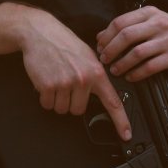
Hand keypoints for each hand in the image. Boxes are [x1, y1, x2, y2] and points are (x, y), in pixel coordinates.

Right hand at [20, 10, 131, 140]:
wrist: (40, 33)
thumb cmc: (63, 43)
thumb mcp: (88, 56)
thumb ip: (95, 75)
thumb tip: (101, 93)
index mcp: (97, 73)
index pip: (113, 102)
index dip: (121, 121)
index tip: (126, 134)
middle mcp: (83, 79)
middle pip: (78, 110)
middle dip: (71, 101)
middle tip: (67, 85)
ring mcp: (66, 83)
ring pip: (62, 109)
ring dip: (57, 100)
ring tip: (56, 80)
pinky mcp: (49, 86)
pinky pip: (47, 104)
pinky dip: (45, 97)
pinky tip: (46, 81)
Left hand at [96, 6, 167, 80]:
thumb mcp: (152, 21)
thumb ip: (129, 26)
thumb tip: (102, 36)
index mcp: (149, 13)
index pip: (121, 22)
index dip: (107, 36)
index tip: (100, 46)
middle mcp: (159, 24)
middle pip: (127, 36)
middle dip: (111, 50)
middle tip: (104, 59)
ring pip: (137, 52)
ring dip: (122, 63)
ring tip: (115, 70)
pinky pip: (151, 66)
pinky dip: (137, 73)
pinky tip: (131, 76)